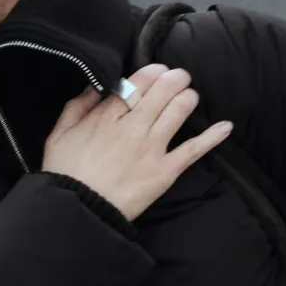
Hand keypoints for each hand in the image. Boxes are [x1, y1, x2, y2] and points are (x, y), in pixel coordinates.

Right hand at [41, 63, 233, 221]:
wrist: (78, 212)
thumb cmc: (65, 175)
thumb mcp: (59, 136)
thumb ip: (76, 108)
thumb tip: (94, 89)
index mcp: (107, 116)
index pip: (140, 81)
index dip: (154, 72)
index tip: (158, 72)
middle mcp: (133, 127)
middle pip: (164, 90)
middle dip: (176, 79)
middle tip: (179, 79)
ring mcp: (151, 149)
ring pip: (180, 110)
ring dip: (189, 98)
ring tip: (189, 97)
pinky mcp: (164, 172)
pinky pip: (194, 150)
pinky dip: (212, 136)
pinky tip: (226, 126)